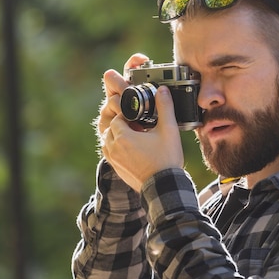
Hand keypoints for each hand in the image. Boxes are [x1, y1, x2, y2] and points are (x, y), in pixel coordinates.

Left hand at [97, 53, 183, 191]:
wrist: (164, 188)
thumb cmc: (166, 159)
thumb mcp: (169, 130)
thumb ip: (165, 107)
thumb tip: (161, 90)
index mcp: (123, 136)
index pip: (117, 117)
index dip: (128, 115)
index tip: (139, 117)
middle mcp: (113, 148)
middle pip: (111, 128)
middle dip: (122, 125)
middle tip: (138, 126)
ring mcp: (113, 160)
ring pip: (108, 141)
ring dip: (118, 137)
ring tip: (135, 137)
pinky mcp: (117, 170)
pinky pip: (110, 154)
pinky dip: (118, 149)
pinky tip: (132, 150)